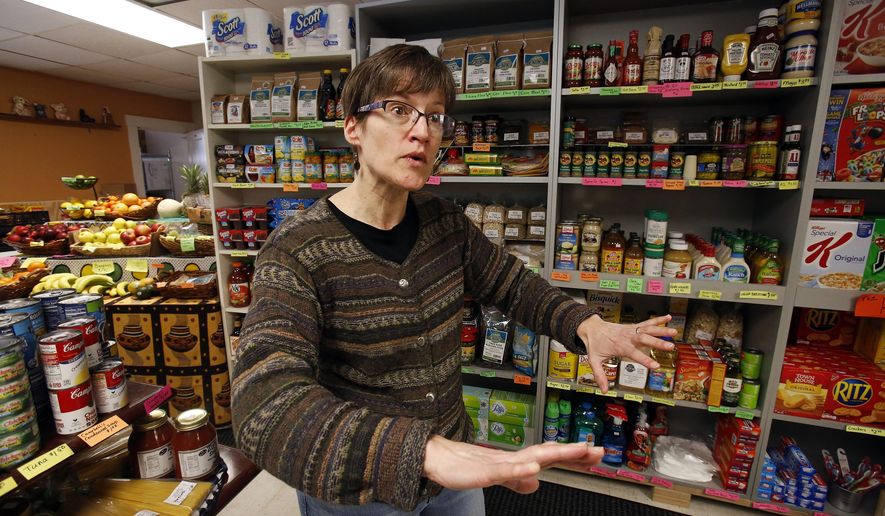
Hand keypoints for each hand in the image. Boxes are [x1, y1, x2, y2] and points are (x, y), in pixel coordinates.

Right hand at [423, 436, 602, 493]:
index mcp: (517, 461)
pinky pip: (503, 471)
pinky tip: (532, 469)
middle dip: (573, 452)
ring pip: (531, 458)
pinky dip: (519, 469)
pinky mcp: (483, 470)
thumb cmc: (464, 465)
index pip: (550, 457)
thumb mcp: (495, 476)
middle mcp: (513, 458)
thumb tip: (536, 484)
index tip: (596, 454)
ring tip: (576, 452)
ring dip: (554, 454)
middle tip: (596, 450)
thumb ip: (516, 480)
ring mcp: (499, 463)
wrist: (436, 457)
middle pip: (547, 453)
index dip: (573, 456)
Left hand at [577, 314, 676, 391]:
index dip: (645, 360)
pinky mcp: (633, 326)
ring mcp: (631, 330)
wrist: (591, 328)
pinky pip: (647, 322)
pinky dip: (658, 320)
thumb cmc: (594, 344)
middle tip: (670, 346)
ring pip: (648, 329)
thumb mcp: (594, 360)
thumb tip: (604, 390)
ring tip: (675, 332)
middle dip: (658, 342)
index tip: (656, 366)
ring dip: (662, 330)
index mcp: (620, 346)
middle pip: (644, 339)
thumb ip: (600, 375)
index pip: (635, 354)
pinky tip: (668, 318)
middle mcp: (628, 337)